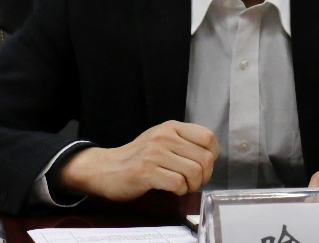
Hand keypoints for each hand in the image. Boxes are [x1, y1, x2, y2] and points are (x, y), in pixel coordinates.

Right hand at [58, 121, 218, 200]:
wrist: (107, 168)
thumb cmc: (139, 157)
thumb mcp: (162, 139)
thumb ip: (184, 141)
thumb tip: (211, 154)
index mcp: (171, 127)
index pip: (208, 137)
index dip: (212, 155)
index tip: (204, 165)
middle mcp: (164, 136)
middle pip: (204, 158)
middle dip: (204, 176)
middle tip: (193, 182)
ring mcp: (154, 153)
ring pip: (194, 172)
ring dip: (192, 185)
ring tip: (182, 186)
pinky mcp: (146, 172)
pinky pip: (177, 184)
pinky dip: (179, 191)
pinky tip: (172, 189)